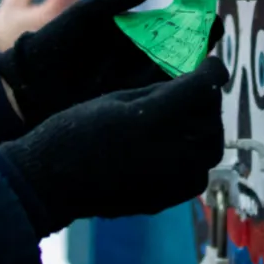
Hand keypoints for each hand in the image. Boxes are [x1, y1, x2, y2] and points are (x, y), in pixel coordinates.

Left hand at [0, 0, 223, 125]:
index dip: (191, 23)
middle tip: (213, 48)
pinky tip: (182, 99)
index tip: (210, 18)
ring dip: (188, 77)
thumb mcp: (82, 16)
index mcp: (130, 34)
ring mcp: (134, 84)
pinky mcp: (127, 107)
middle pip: (178, 54)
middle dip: (197, 50)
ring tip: (205, 73)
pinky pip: (154, 102)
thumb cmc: (52, 44)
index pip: (170, 27)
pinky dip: (169, 100)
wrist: (26, 84)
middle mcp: (137, 58)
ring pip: (171, 79)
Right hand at [0, 58, 228, 235]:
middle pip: (212, 117)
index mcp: (156, 118)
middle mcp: (174, 150)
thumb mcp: (114, 98)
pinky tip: (174, 148)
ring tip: (184, 119)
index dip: (211, 71)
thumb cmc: (73, 132)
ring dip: (203, 128)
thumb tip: (188, 86)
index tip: (210, 65)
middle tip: (191, 91)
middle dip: (206, 100)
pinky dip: (193, 157)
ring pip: (210, 146)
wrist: (51, 181)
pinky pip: (197, 172)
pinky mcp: (170, 198)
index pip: (204, 87)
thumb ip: (158, 93)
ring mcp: (174, 179)